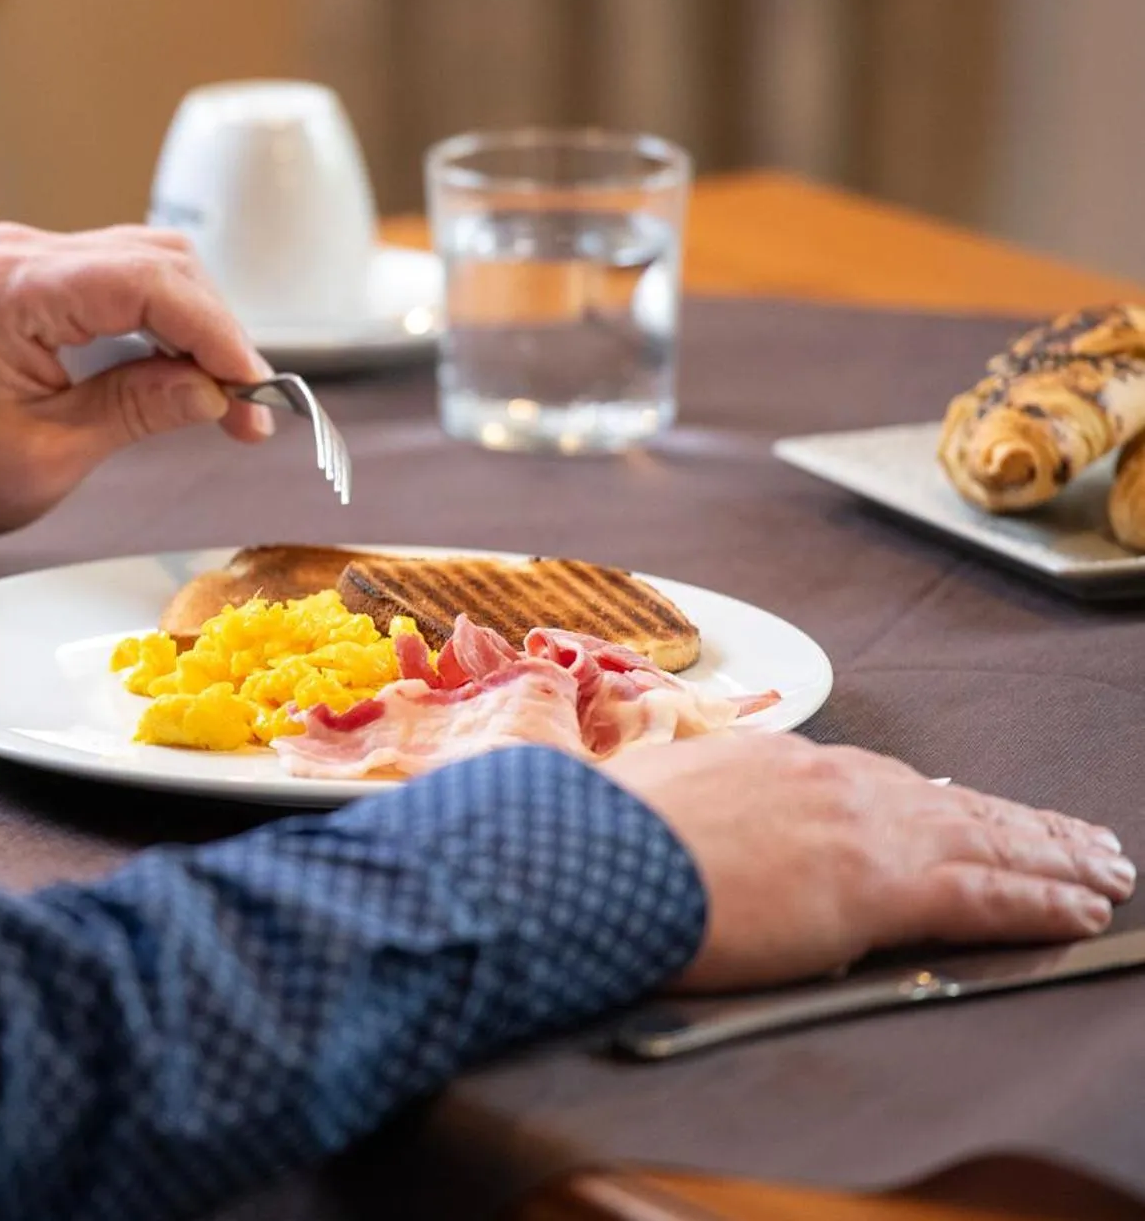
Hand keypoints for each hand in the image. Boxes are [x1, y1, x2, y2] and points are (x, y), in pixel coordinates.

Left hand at [0, 223, 273, 546]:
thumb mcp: (50, 455)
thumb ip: (137, 410)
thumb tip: (215, 391)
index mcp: (11, 292)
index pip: (147, 284)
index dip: (215, 333)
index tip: (255, 386)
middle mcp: (17, 255)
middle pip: (158, 261)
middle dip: (215, 331)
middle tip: (249, 406)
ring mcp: (24, 257)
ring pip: (149, 262)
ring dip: (197, 324)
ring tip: (226, 397)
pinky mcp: (34, 274)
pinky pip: (121, 277)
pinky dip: (164, 319)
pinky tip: (187, 370)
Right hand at [601, 732, 1133, 992]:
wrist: (591, 859)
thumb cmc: (588, 838)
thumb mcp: (606, 791)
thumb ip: (624, 778)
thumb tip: (574, 759)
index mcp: (768, 762)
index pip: (870, 782)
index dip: (930, 803)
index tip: (965, 813)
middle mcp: (826, 779)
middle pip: (946, 802)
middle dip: (1020, 823)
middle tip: (1079, 837)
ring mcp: (859, 826)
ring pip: (986, 839)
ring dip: (1053, 855)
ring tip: (1104, 869)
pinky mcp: (880, 883)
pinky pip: (988, 892)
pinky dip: (1043, 897)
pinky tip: (1083, 906)